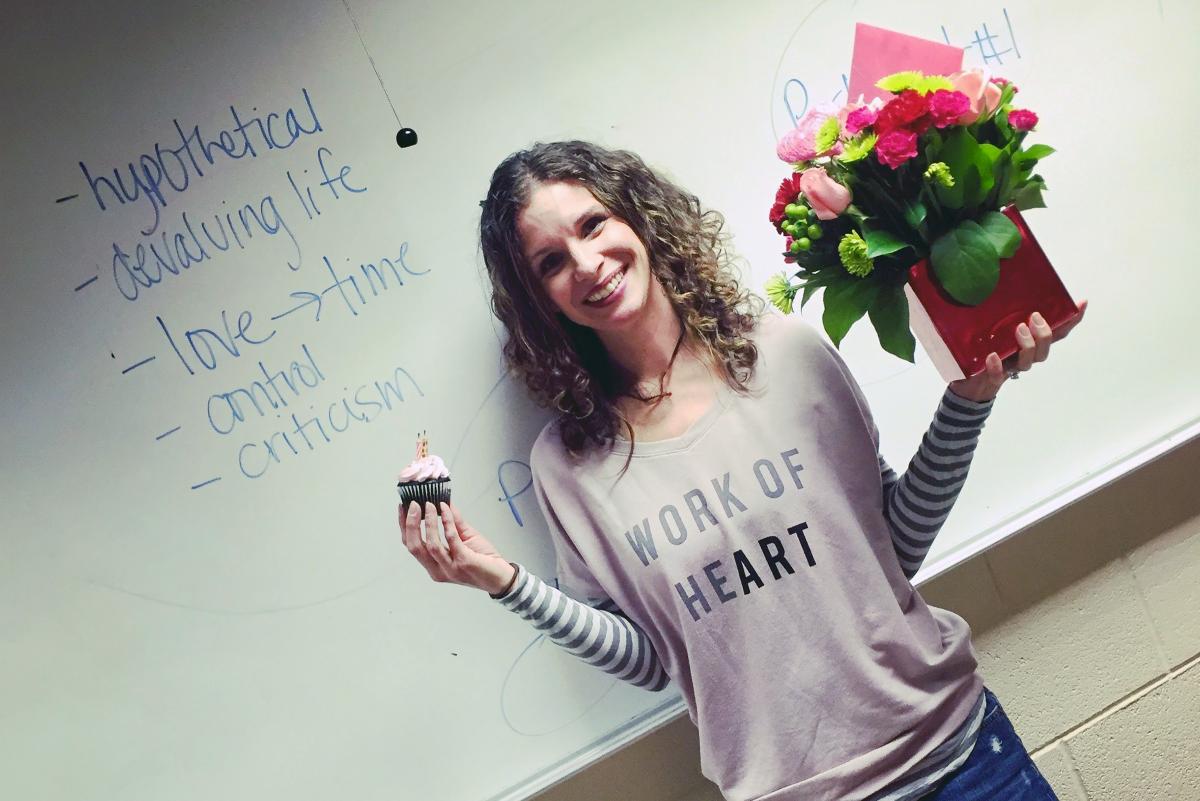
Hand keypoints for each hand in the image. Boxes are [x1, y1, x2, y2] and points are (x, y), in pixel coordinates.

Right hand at [399, 501, 515, 593]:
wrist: (502, 578)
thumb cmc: (483, 561)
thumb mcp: (464, 538)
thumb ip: (453, 523)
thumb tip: (443, 502)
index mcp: (434, 566)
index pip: (412, 546)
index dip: (404, 526)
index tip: (403, 508)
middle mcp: (438, 570)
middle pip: (415, 547)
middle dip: (410, 524)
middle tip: (413, 504)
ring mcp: (450, 568)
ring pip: (431, 545)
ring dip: (428, 523)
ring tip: (428, 504)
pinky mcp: (464, 562)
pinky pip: (451, 539)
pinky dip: (447, 522)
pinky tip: (446, 509)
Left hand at [948, 300, 1088, 402]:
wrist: (967, 382)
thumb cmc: (986, 350)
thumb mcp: (997, 329)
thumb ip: (1006, 313)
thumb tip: (1007, 284)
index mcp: (1030, 344)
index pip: (1055, 334)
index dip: (1070, 321)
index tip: (1080, 304)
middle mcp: (1024, 357)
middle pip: (1043, 351)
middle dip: (1043, 334)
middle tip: (1034, 317)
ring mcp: (1010, 368)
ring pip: (1027, 362)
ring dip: (1027, 346)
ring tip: (1019, 329)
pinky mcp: (993, 378)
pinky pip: (999, 375)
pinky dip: (997, 366)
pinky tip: (992, 356)